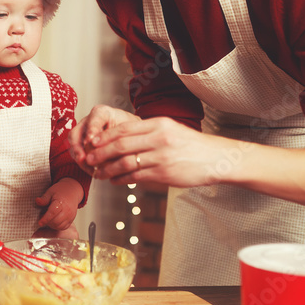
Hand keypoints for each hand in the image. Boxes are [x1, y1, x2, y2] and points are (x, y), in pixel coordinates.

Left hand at [35, 179, 83, 230]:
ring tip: (48, 217)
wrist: (73, 191)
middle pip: (55, 221)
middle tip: (42, 216)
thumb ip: (44, 198)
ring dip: (51, 225)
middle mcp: (67, 211)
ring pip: (59, 226)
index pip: (52, 213)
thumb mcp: (50, 192)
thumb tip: (37, 201)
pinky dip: (57, 226)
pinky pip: (63, 227)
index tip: (40, 222)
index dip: (45, 219)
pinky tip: (53, 220)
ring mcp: (70, 216)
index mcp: (61, 203)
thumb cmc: (61, 191)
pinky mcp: (71, 220)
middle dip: (47, 222)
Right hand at [68, 105, 141, 173]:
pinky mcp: (82, 146)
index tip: (90, 140)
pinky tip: (93, 171)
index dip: (91, 129)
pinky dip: (84, 164)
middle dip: (78, 147)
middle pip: (76, 132)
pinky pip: (77, 155)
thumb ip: (119, 137)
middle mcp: (89, 121)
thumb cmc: (130, 131)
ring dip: (79, 158)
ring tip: (89, 168)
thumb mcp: (129, 131)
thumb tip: (107, 151)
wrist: (130, 136)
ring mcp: (83, 134)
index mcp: (102, 113)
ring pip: (74, 145)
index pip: (94, 118)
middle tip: (83, 158)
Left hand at [82, 115, 234, 188]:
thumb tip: (122, 137)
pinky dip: (122, 179)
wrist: (216, 159)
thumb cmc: (191, 145)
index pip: (124, 128)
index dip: (104, 136)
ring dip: (108, 169)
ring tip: (99, 173)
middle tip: (89, 159)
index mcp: (158, 124)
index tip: (92, 142)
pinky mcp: (164, 173)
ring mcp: (161, 157)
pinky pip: (136, 177)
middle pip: (120, 145)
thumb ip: (148, 132)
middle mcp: (159, 138)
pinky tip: (115, 181)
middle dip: (100, 153)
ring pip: (125, 163)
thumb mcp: (170, 130)